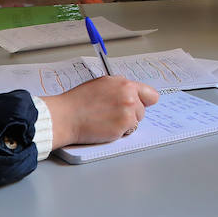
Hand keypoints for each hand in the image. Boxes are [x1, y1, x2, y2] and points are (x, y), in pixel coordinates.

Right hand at [42, 76, 159, 147]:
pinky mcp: (123, 127)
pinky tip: (105, 127)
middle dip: (131, 113)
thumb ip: (120, 87)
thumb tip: (132, 93)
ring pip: (136, 122)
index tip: (140, 105)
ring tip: (107, 120)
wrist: (66, 116)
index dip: (145, 101)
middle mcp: (129, 96)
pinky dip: (119, 132)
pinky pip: (128, 132)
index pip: (150, 94)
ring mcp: (127, 112)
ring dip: (126, 124)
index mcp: (125, 84)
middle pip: (143, 110)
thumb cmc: (79, 101)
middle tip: (113, 114)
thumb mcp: (102, 84)